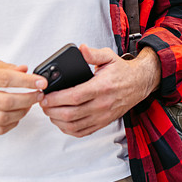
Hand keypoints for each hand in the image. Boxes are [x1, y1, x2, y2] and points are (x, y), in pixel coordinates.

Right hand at [0, 60, 46, 134]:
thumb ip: (9, 68)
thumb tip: (26, 70)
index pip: (7, 79)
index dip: (27, 81)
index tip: (42, 82)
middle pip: (7, 101)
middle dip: (28, 99)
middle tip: (39, 95)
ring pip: (4, 118)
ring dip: (22, 112)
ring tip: (28, 104)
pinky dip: (12, 123)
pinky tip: (17, 115)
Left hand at [40, 45, 160, 136]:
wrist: (138, 84)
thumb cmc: (122, 71)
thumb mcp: (109, 57)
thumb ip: (93, 54)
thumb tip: (81, 49)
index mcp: (102, 87)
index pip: (75, 96)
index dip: (57, 99)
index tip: (45, 96)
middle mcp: (102, 104)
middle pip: (71, 114)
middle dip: (52, 110)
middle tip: (43, 104)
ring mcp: (102, 116)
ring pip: (74, 126)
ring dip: (57, 121)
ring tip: (49, 112)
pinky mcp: (103, 123)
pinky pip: (82, 132)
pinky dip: (68, 129)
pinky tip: (61, 121)